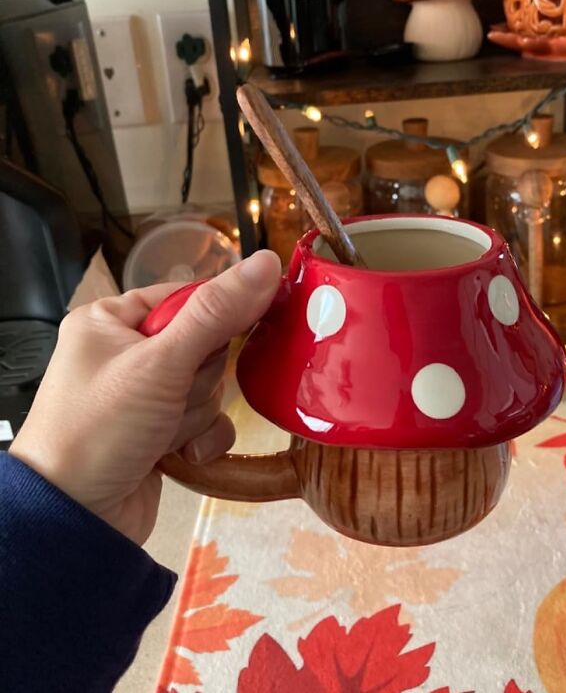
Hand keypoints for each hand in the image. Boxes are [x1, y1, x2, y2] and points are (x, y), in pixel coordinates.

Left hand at [10, 251, 280, 545]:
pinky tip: (178, 454)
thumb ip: (218, 313)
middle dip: (197, 379)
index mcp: (112, 320)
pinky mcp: (161, 430)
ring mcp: (145, 394)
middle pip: (204, 344)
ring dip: (194, 413)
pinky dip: (199, 437)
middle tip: (169, 397)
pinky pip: (207, 420)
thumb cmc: (101, 429)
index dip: (217, 315)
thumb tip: (269, 262)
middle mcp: (127, 352)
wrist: (77, 522)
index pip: (188, 296)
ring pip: (208, 385)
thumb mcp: (160, 363)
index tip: (242, 329)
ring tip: (162, 433)